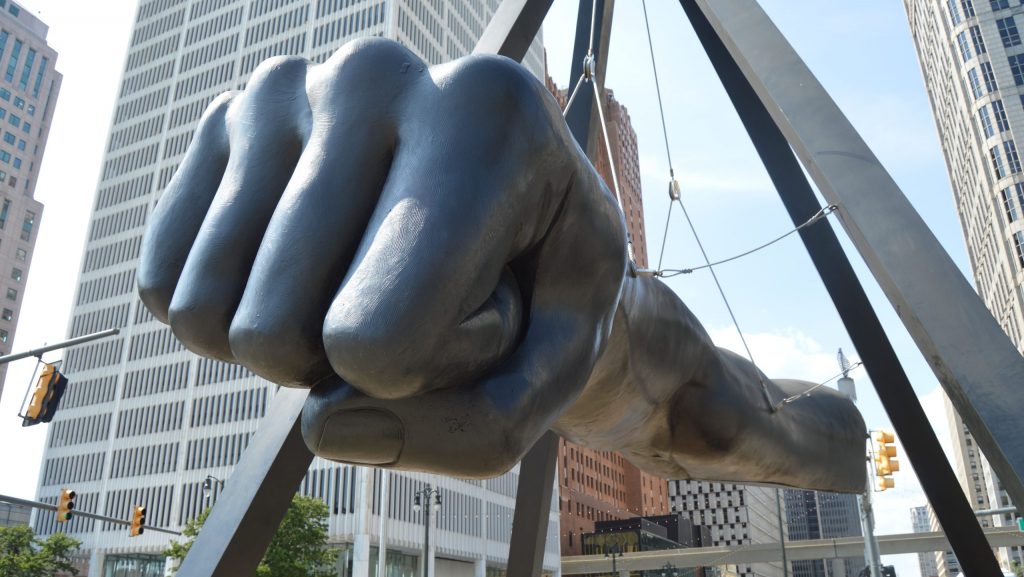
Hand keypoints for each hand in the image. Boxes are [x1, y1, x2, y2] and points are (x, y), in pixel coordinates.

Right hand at [138, 39, 626, 476]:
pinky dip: (239, 313)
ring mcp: (279, 92)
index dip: (435, 370)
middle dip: (356, 363)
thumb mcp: (565, 366)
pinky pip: (168, 289)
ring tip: (382, 269)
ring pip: (212, 318)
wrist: (508, 190)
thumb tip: (321, 427)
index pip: (381, 339)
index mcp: (481, 118)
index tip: (491, 303)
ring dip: (302, 337)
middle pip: (278, 336)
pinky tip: (316, 261)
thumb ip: (478, 429)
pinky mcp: (217, 123)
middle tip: (429, 293)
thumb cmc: (545, 279)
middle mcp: (370, 77)